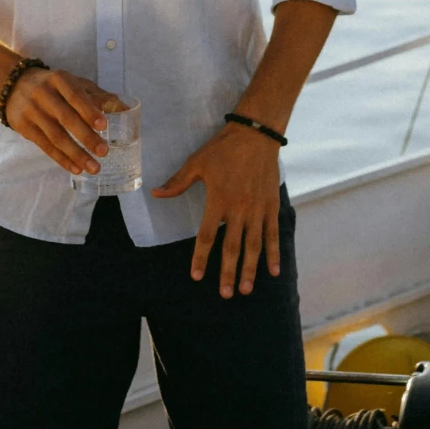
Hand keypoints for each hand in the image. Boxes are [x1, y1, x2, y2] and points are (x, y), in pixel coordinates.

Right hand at [4, 67, 114, 175]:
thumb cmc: (52, 85)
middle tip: (104, 152)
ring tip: (94, 167)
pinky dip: (61, 159)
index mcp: (59, 79)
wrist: (13, 85)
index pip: (75, 96)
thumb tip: (125, 108)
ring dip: (76, 154)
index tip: (104, 126)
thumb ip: (96, 95)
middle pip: (66, 118)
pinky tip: (75, 169)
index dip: (89, 111)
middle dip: (86, 136)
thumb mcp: (72, 83)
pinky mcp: (24, 128)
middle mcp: (44, 94)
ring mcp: (32, 111)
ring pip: (56, 136)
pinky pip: (45, 146)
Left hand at [152, 125, 281, 296]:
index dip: (201, 257)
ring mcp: (257, 209)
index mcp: (218, 199)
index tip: (196, 276)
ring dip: (250, 269)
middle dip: (227, 272)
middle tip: (225, 294)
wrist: (255, 134)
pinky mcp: (271, 206)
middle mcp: (238, 209)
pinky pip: (273, 234)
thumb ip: (178, 182)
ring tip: (246, 289)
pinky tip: (274, 271)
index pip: (207, 235)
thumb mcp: (197, 162)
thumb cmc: (223, 149)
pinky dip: (274, 253)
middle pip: (232, 247)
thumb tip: (155, 193)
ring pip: (253, 245)